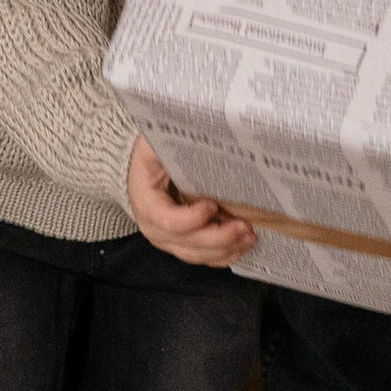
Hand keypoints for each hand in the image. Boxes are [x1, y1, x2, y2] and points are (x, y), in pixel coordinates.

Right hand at [126, 137, 254, 266]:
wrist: (141, 172)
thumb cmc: (150, 157)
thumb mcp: (152, 144)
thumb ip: (166, 142)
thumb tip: (197, 131)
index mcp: (146, 202)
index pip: (167, 220)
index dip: (192, 218)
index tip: (212, 204)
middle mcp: (155, 229)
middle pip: (188, 243)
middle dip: (219, 237)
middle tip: (243, 225)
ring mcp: (169, 241)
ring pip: (198, 255)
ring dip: (226, 248)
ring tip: (249, 235)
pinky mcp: (183, 246)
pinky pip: (204, 258)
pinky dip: (225, 255)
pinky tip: (242, 245)